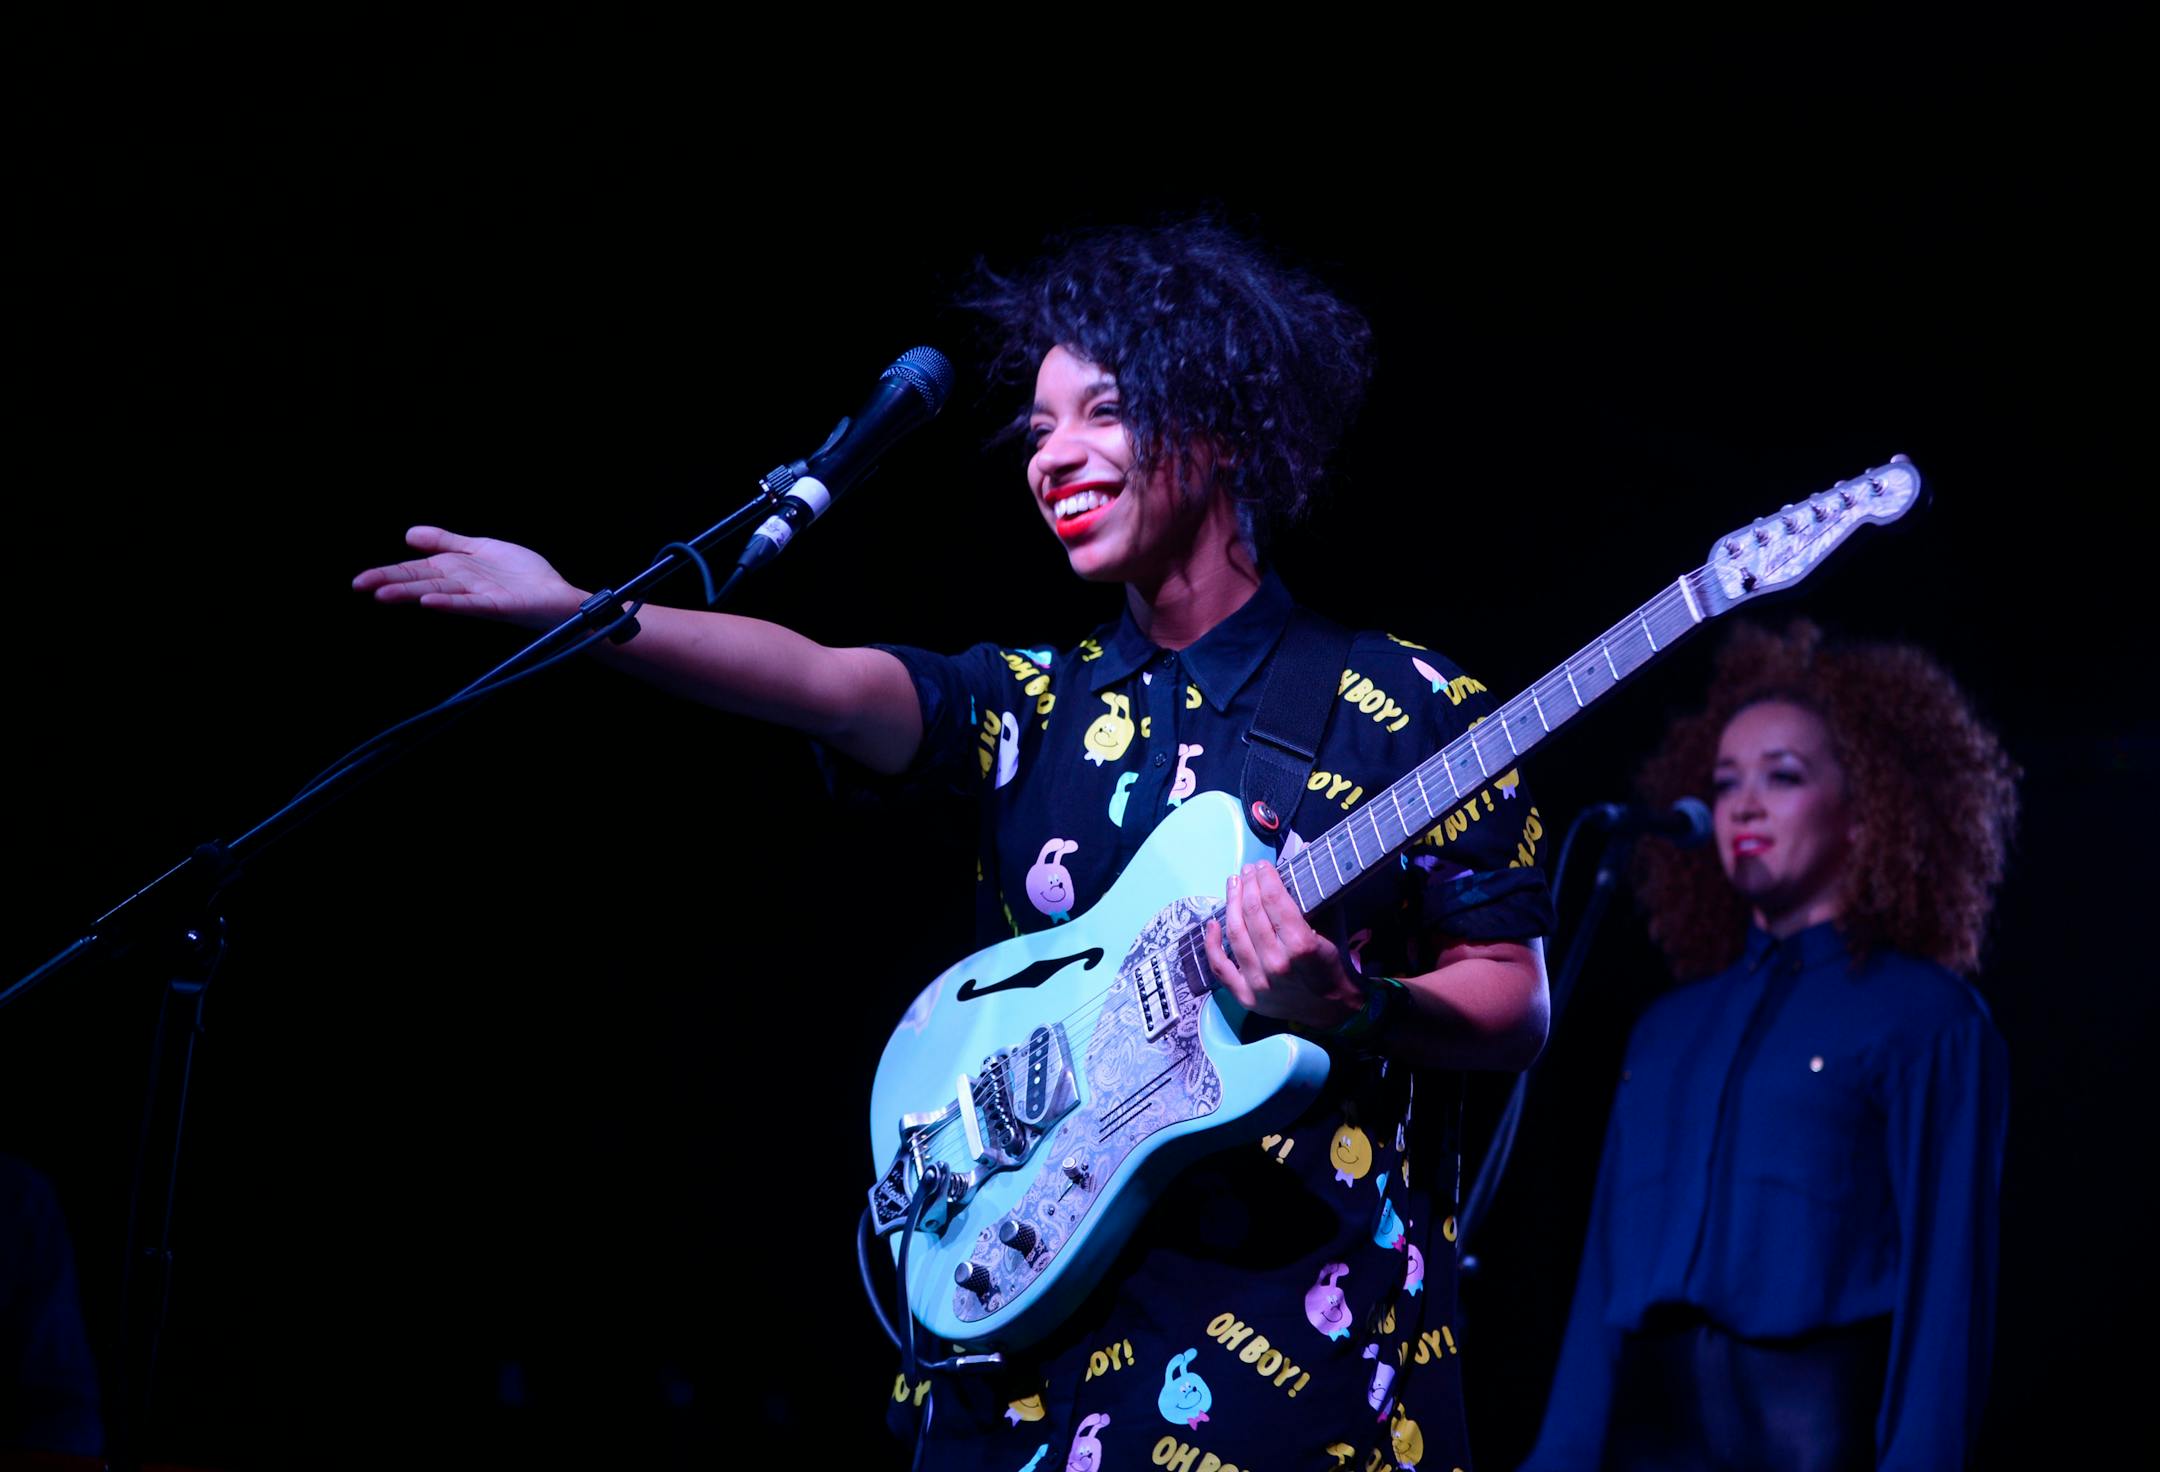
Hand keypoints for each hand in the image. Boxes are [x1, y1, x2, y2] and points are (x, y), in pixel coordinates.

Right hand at [352, 526, 583, 628]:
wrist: (556, 594)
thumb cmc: (522, 575)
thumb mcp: (480, 548)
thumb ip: (446, 542)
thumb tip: (409, 534)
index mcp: (455, 570)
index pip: (415, 570)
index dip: (388, 573)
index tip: (360, 581)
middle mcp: (462, 585)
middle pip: (420, 581)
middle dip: (390, 583)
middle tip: (360, 586)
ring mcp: (478, 596)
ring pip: (439, 593)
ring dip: (412, 594)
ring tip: (384, 595)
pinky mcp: (498, 606)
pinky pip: (470, 605)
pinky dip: (450, 603)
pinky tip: (429, 602)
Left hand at [1204, 861, 1366, 1028]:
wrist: (1335, 1009)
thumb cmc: (1333, 962)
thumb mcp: (1332, 924)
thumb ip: (1317, 890)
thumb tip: (1304, 849)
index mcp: (1302, 946)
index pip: (1274, 901)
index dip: (1265, 877)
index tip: (1262, 865)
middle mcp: (1277, 964)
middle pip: (1252, 914)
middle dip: (1248, 885)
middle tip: (1247, 871)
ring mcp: (1259, 983)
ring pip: (1235, 935)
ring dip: (1230, 904)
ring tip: (1233, 885)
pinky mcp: (1246, 997)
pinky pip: (1220, 967)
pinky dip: (1211, 943)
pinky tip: (1211, 922)